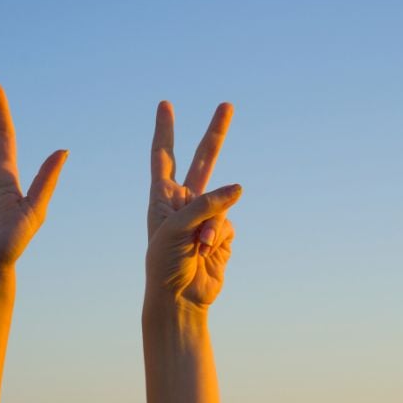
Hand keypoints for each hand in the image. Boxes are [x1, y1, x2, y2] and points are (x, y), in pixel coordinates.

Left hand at [145, 101, 241, 309]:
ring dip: (212, 224)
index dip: (164, 130)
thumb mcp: (176, 227)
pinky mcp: (222, 234)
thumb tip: (240, 188)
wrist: (178, 298)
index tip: (165, 105)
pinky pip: (228, 224)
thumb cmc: (164, 262)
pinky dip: (219, 236)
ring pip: (222, 202)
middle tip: (227, 105)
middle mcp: (184, 202)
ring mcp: (205, 217)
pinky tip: (207, 252)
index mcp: (162, 196)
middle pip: (203, 160)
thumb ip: (207, 204)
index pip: (163, 155)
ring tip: (199, 245)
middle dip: (215, 133)